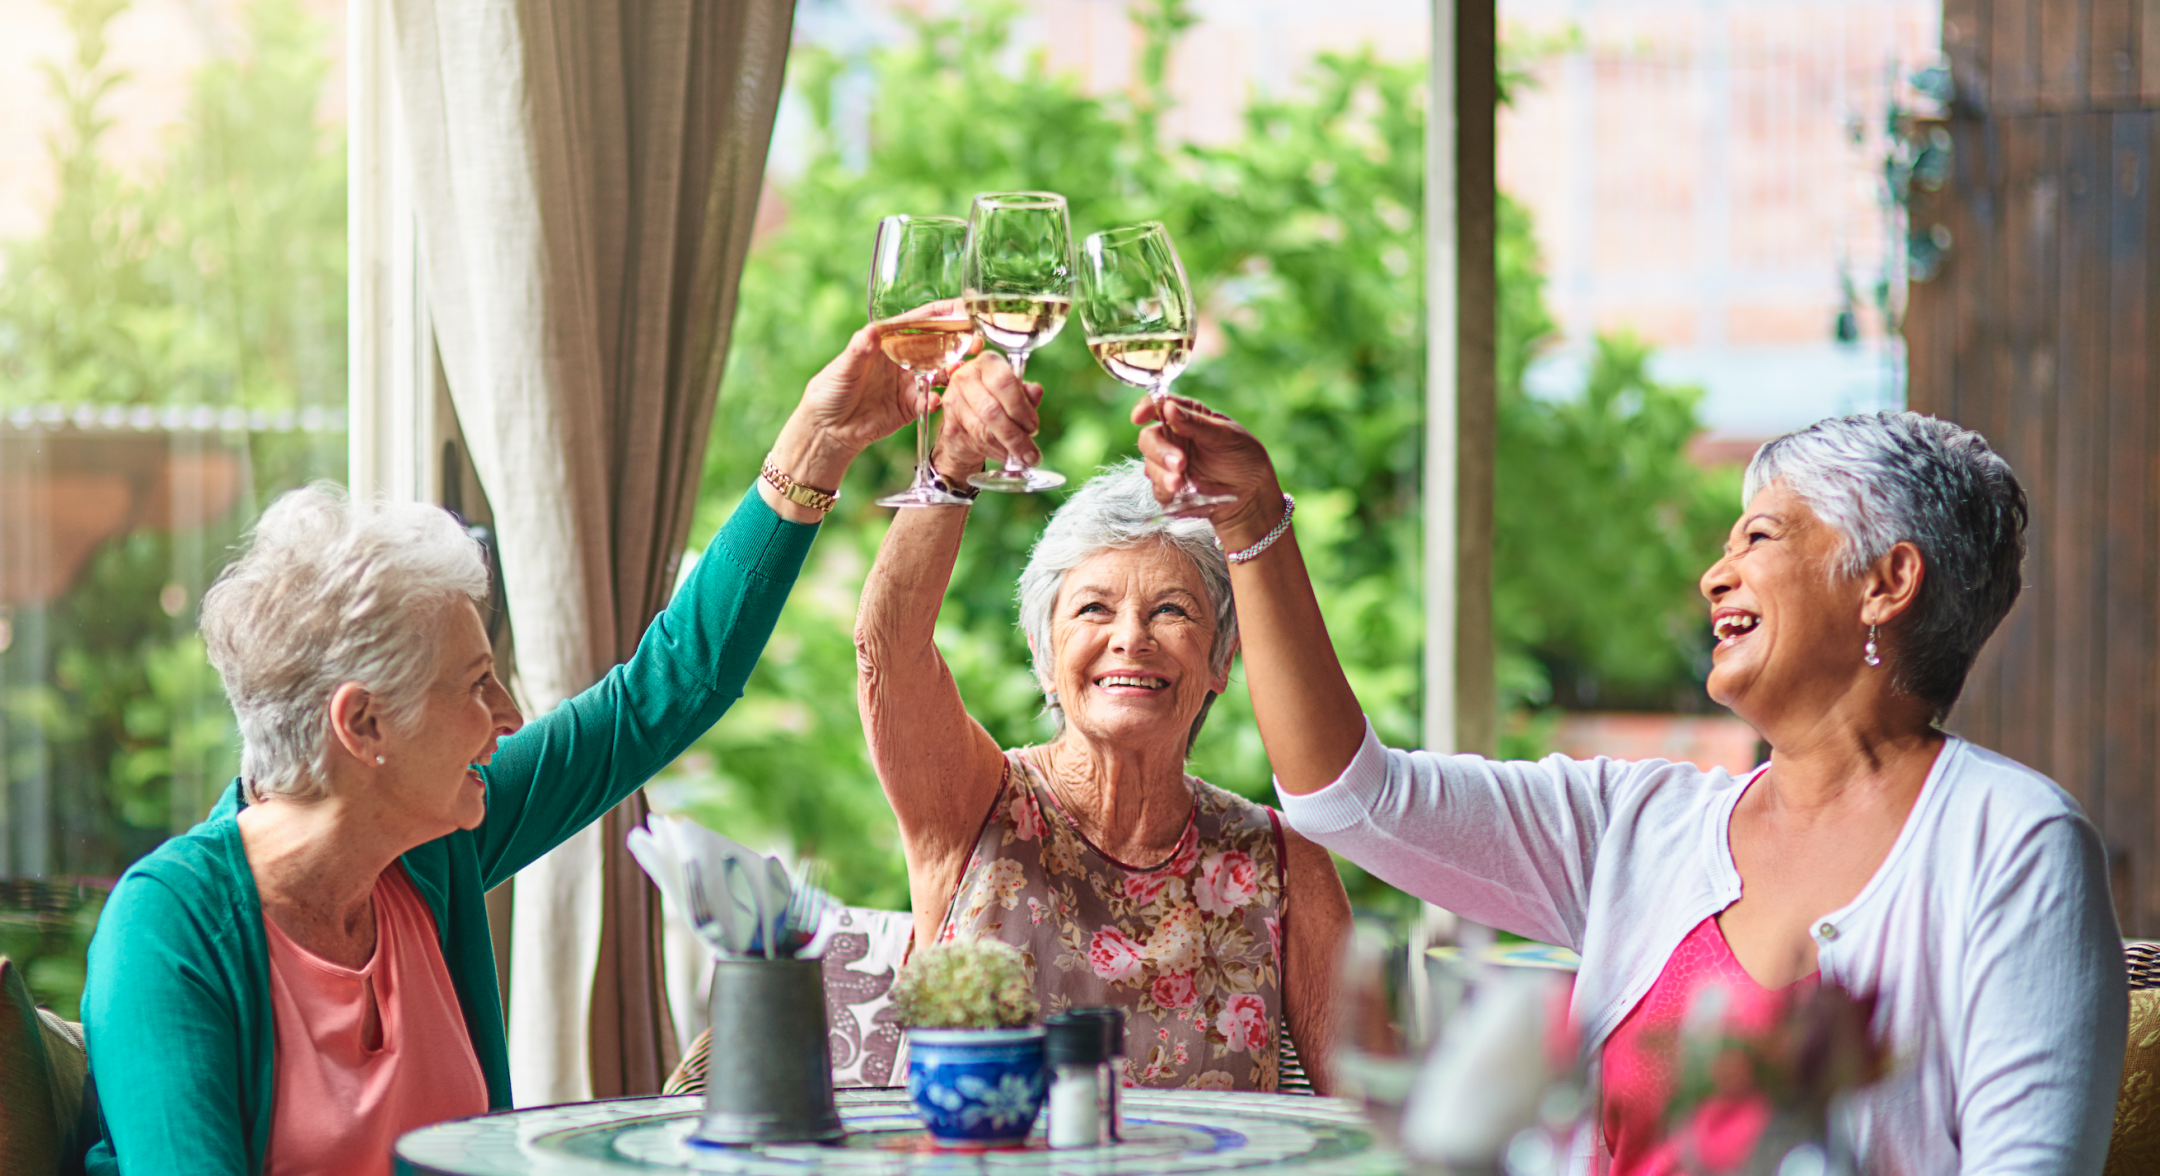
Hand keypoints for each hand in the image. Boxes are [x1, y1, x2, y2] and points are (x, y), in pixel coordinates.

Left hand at [773, 300, 978, 485]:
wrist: (827, 429)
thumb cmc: (830, 390)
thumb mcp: (844, 367)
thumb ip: (860, 350)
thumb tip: (871, 332)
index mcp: (890, 340)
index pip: (922, 321)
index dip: (945, 314)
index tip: (966, 309)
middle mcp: (904, 358)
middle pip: (939, 345)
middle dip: (959, 342)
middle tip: (976, 342)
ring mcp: (910, 382)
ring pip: (941, 372)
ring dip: (954, 371)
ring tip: (962, 372)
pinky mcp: (912, 406)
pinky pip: (931, 401)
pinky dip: (937, 400)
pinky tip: (936, 401)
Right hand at [933, 353, 1042, 482]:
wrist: (967, 419)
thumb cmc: (998, 401)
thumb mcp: (1016, 394)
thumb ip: (1026, 394)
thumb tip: (1036, 391)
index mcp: (988, 363)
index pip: (1004, 382)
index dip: (1021, 408)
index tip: (1033, 426)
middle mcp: (966, 377)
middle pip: (991, 411)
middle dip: (1015, 435)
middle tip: (1031, 451)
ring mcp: (953, 400)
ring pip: (983, 431)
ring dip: (1007, 448)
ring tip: (1024, 457)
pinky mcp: (948, 423)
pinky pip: (975, 442)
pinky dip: (996, 453)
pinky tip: (1007, 456)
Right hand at [1132, 395, 1284, 546]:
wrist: (1252, 495)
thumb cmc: (1243, 457)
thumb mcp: (1225, 436)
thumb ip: (1196, 424)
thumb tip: (1168, 407)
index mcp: (1187, 416)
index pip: (1159, 405)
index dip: (1146, 408)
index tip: (1139, 417)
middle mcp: (1174, 438)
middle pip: (1148, 438)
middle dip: (1159, 451)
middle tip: (1179, 462)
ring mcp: (1170, 464)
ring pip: (1149, 465)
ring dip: (1162, 473)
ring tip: (1181, 482)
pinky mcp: (1170, 487)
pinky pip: (1157, 488)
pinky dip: (1165, 490)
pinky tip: (1180, 492)